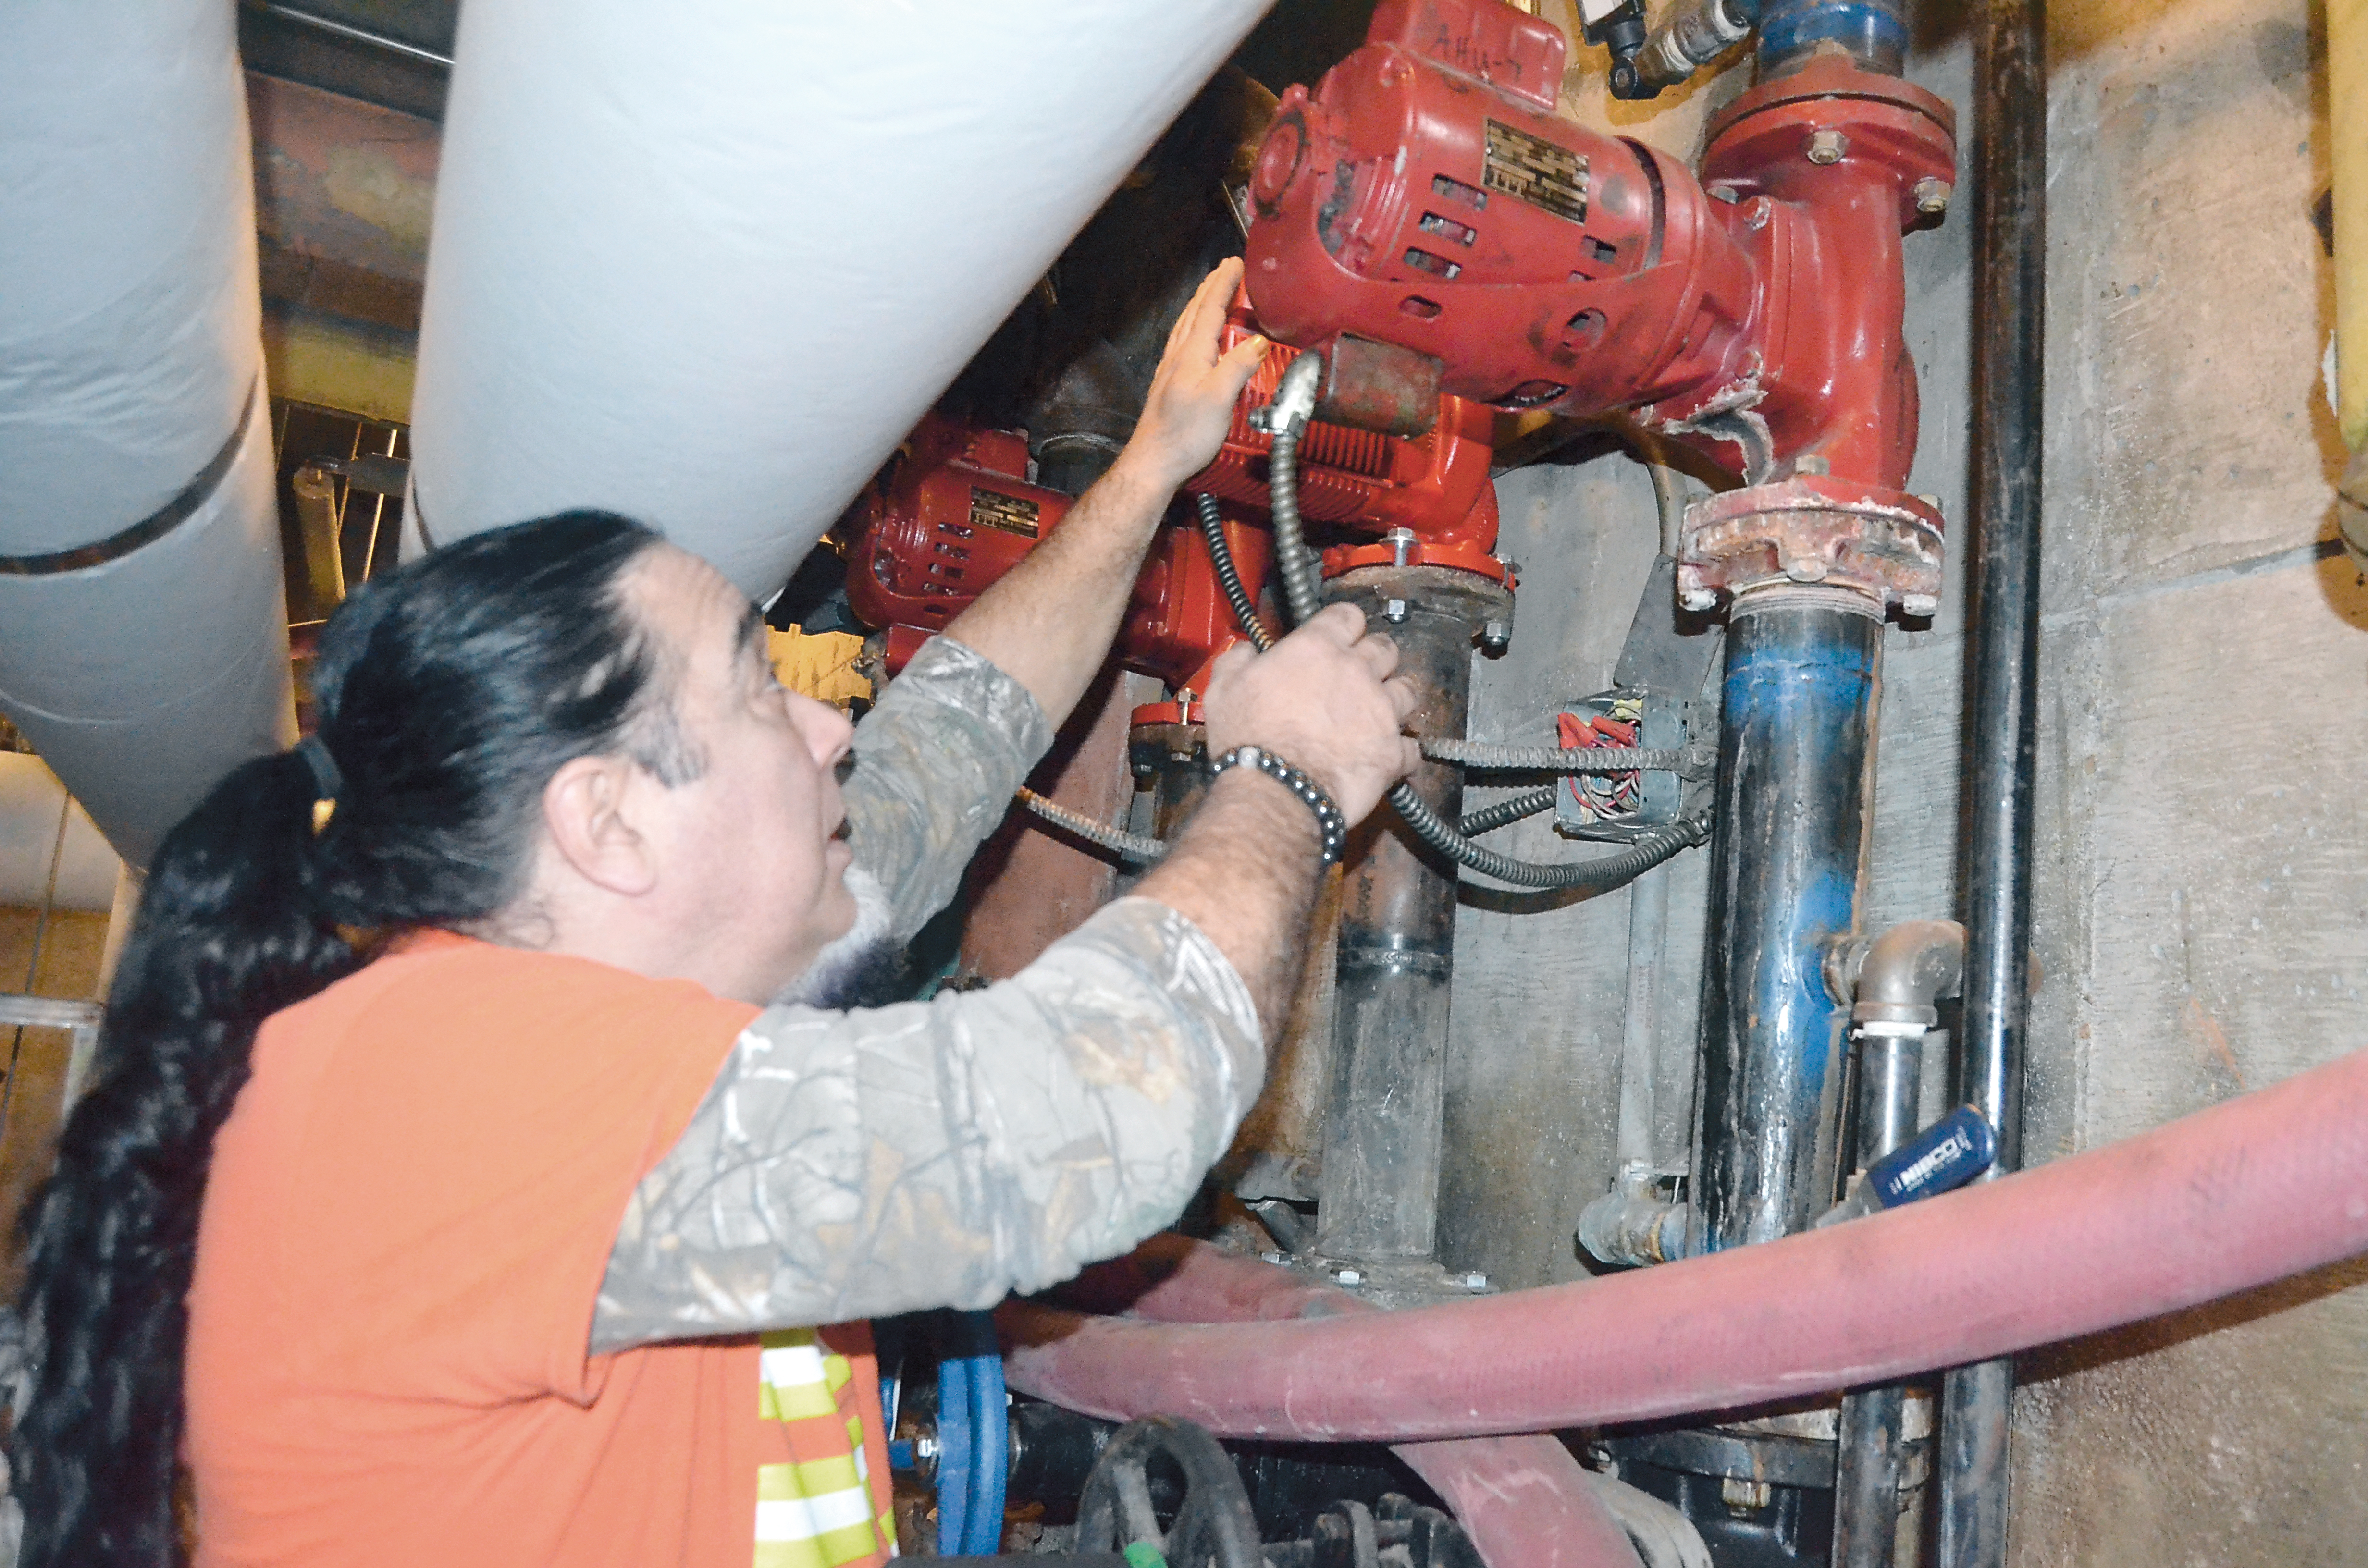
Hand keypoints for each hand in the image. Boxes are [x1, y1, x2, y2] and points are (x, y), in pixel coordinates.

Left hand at [1113, 259, 1270, 493]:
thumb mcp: (1219, 399)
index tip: (1235, 263)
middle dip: (1211, 287)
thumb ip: (1238, 366)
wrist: (1153, 463)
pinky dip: (1193, 328)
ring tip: (1211, 293)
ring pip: (1186, 326)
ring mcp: (1171, 370)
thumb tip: (1259, 342)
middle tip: (1225, 269)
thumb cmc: (1183, 435)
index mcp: (1191, 353)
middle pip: (1195, 312)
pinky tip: (1195, 337)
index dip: (1223, 284)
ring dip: (1200, 305)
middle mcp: (1178, 356)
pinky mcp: (1170, 385)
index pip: (1210, 309)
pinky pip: (1182, 344)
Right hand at [1200, 603, 1420, 823]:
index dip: (1346, 624)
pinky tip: (1388, 757)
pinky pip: (1411, 747)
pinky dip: (1401, 752)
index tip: (1341, 634)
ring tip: (1383, 710)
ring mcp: (1381, 712)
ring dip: (1396, 697)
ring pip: (1407, 691)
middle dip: (1376, 656)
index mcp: (1317, 648)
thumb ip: (1237, 661)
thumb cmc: (1247, 738)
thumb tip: (1245, 650)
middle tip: (1363, 672)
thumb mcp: (1223, 689)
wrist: (1274, 791)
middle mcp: (1357, 672)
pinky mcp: (1393, 752)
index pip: (1347, 616)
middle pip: (1385, 648)